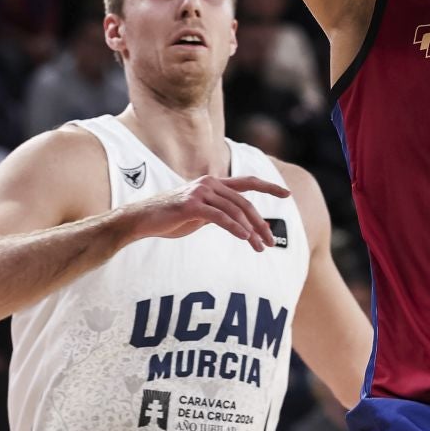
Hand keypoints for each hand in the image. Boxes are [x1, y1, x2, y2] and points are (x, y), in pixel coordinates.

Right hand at [128, 174, 289, 252]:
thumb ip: (219, 212)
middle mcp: (209, 183)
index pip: (247, 182)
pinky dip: (235, 228)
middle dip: (261, 223)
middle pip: (245, 202)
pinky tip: (246, 238)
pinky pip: (219, 217)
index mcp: (214, 184)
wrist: (141, 220)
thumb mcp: (200, 213)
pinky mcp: (191, 205)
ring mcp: (200, 192)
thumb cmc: (170, 218)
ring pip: (235, 211)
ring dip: (251, 231)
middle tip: (271, 242)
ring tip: (261, 248)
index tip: (287, 194)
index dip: (269, 187)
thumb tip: (240, 222)